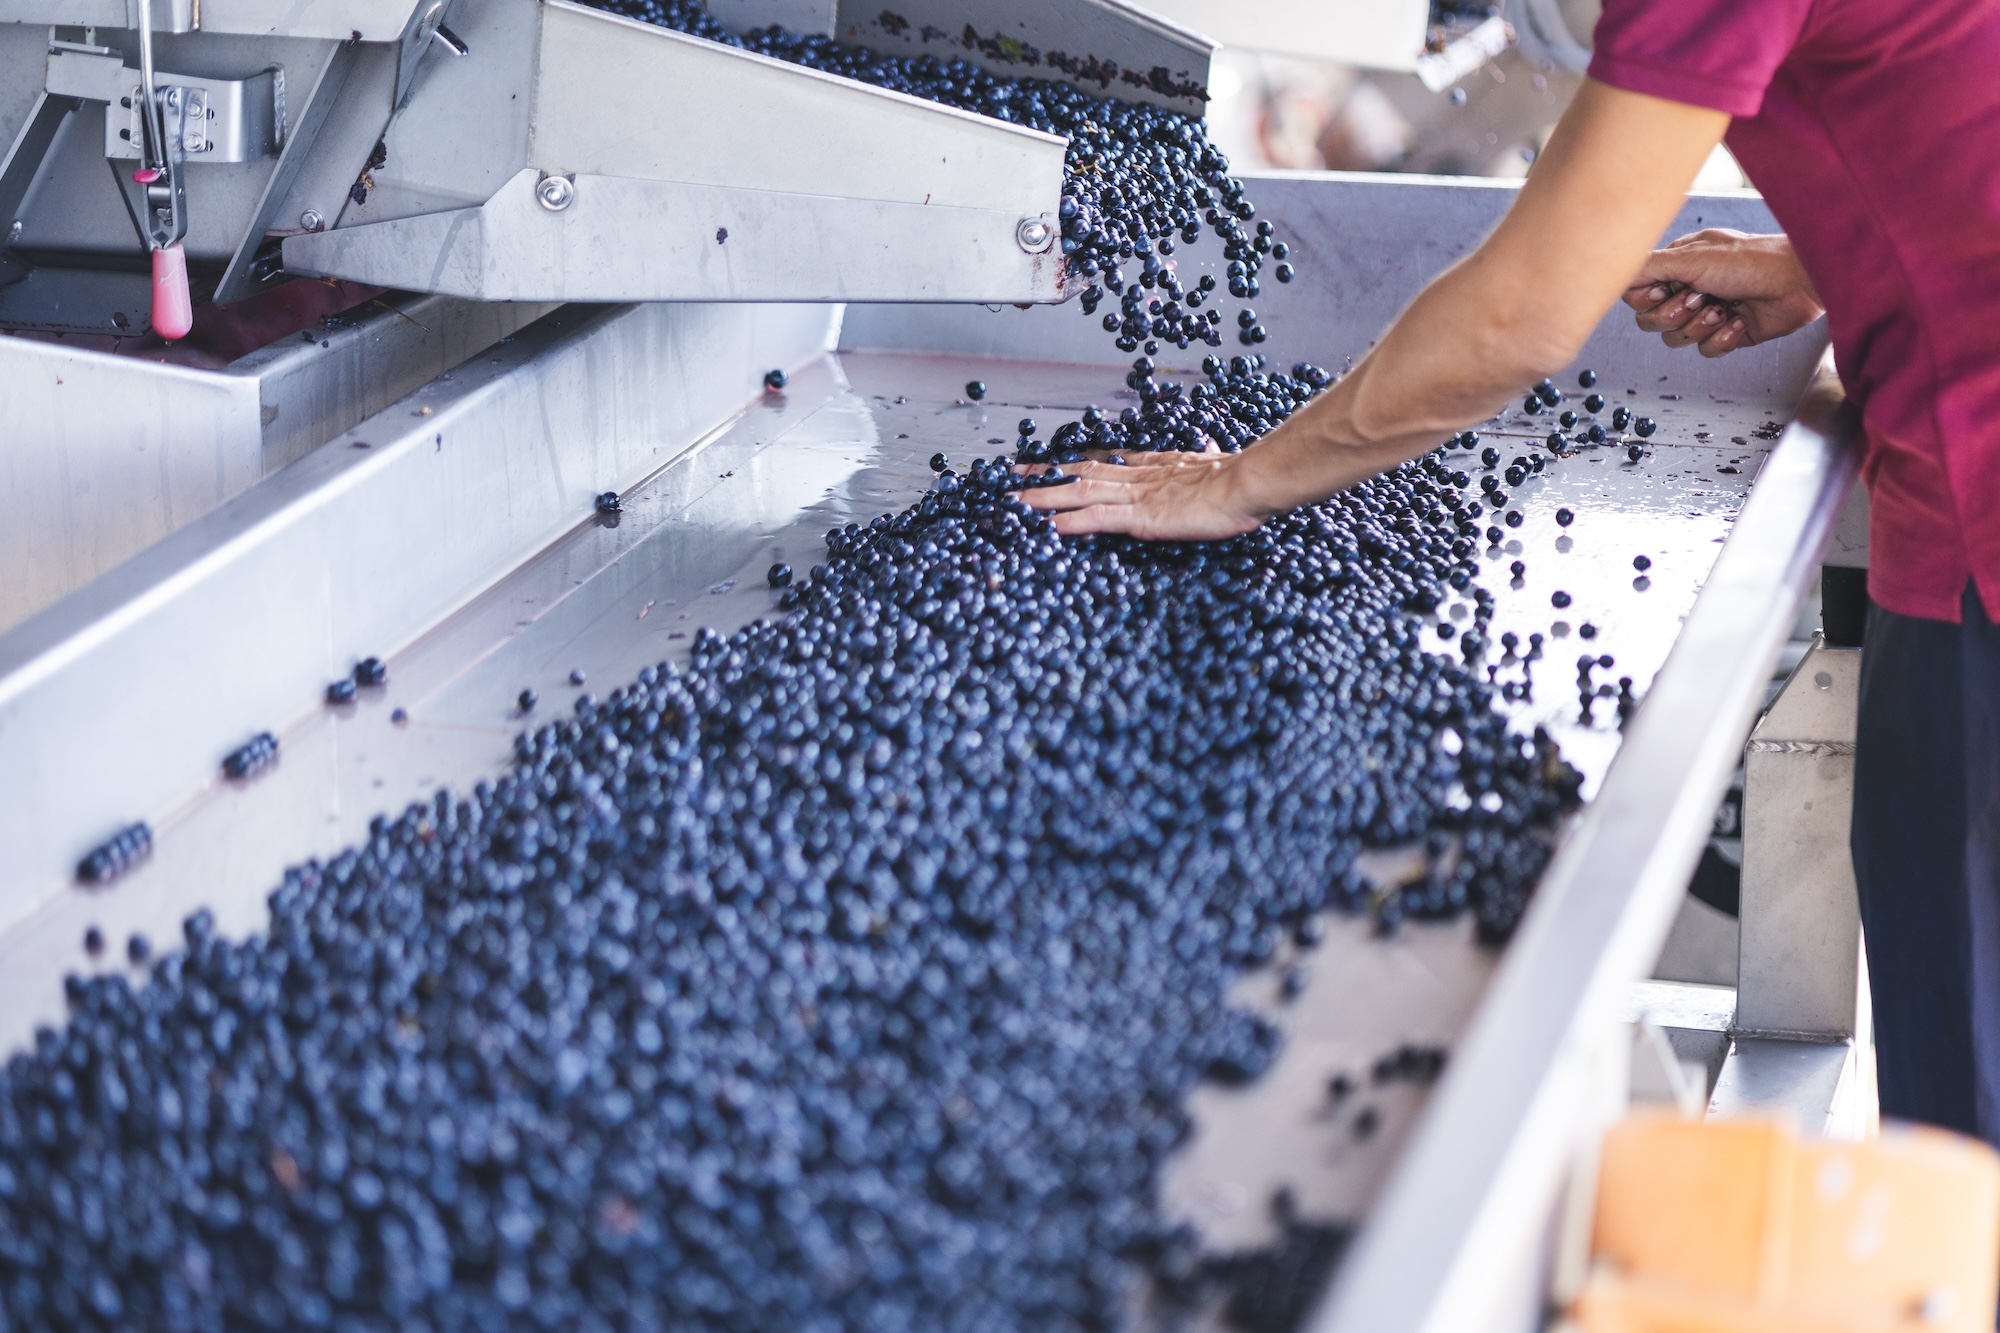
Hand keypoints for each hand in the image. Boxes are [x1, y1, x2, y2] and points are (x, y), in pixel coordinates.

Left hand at [1014, 445, 1268, 538]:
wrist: (1246, 484)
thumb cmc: (1237, 481)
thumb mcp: (1215, 467)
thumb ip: (1205, 461)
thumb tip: (1209, 448)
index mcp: (1155, 467)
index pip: (1107, 463)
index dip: (1077, 462)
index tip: (1054, 462)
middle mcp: (1138, 477)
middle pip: (1082, 473)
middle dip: (1046, 475)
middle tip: (1013, 476)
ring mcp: (1136, 496)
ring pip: (1079, 492)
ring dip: (1044, 496)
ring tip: (1014, 501)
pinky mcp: (1140, 518)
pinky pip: (1096, 519)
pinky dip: (1069, 522)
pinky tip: (1046, 526)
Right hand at [1622, 229, 1823, 356]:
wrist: (1797, 282)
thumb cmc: (1749, 261)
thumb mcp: (1691, 258)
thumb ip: (1648, 266)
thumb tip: (1615, 271)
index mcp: (1677, 266)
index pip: (1636, 294)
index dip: (1647, 299)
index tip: (1666, 289)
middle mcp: (1689, 288)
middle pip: (1651, 321)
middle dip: (1675, 314)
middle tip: (1701, 298)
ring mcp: (1707, 312)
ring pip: (1676, 339)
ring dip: (1700, 327)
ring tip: (1724, 309)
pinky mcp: (1726, 333)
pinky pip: (1704, 350)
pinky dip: (1722, 338)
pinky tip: (1740, 321)